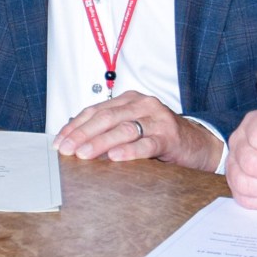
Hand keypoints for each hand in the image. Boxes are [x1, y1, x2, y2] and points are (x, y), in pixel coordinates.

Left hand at [53, 92, 221, 170]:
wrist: (197, 144)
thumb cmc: (160, 137)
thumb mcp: (133, 128)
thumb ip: (109, 130)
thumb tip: (75, 143)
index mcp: (130, 99)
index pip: (96, 110)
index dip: (76, 126)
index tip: (60, 141)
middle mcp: (142, 104)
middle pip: (107, 118)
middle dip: (83, 134)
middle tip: (67, 149)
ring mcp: (157, 119)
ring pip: (123, 129)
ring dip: (101, 142)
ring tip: (84, 154)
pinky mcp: (168, 136)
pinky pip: (146, 144)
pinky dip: (130, 151)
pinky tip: (116, 157)